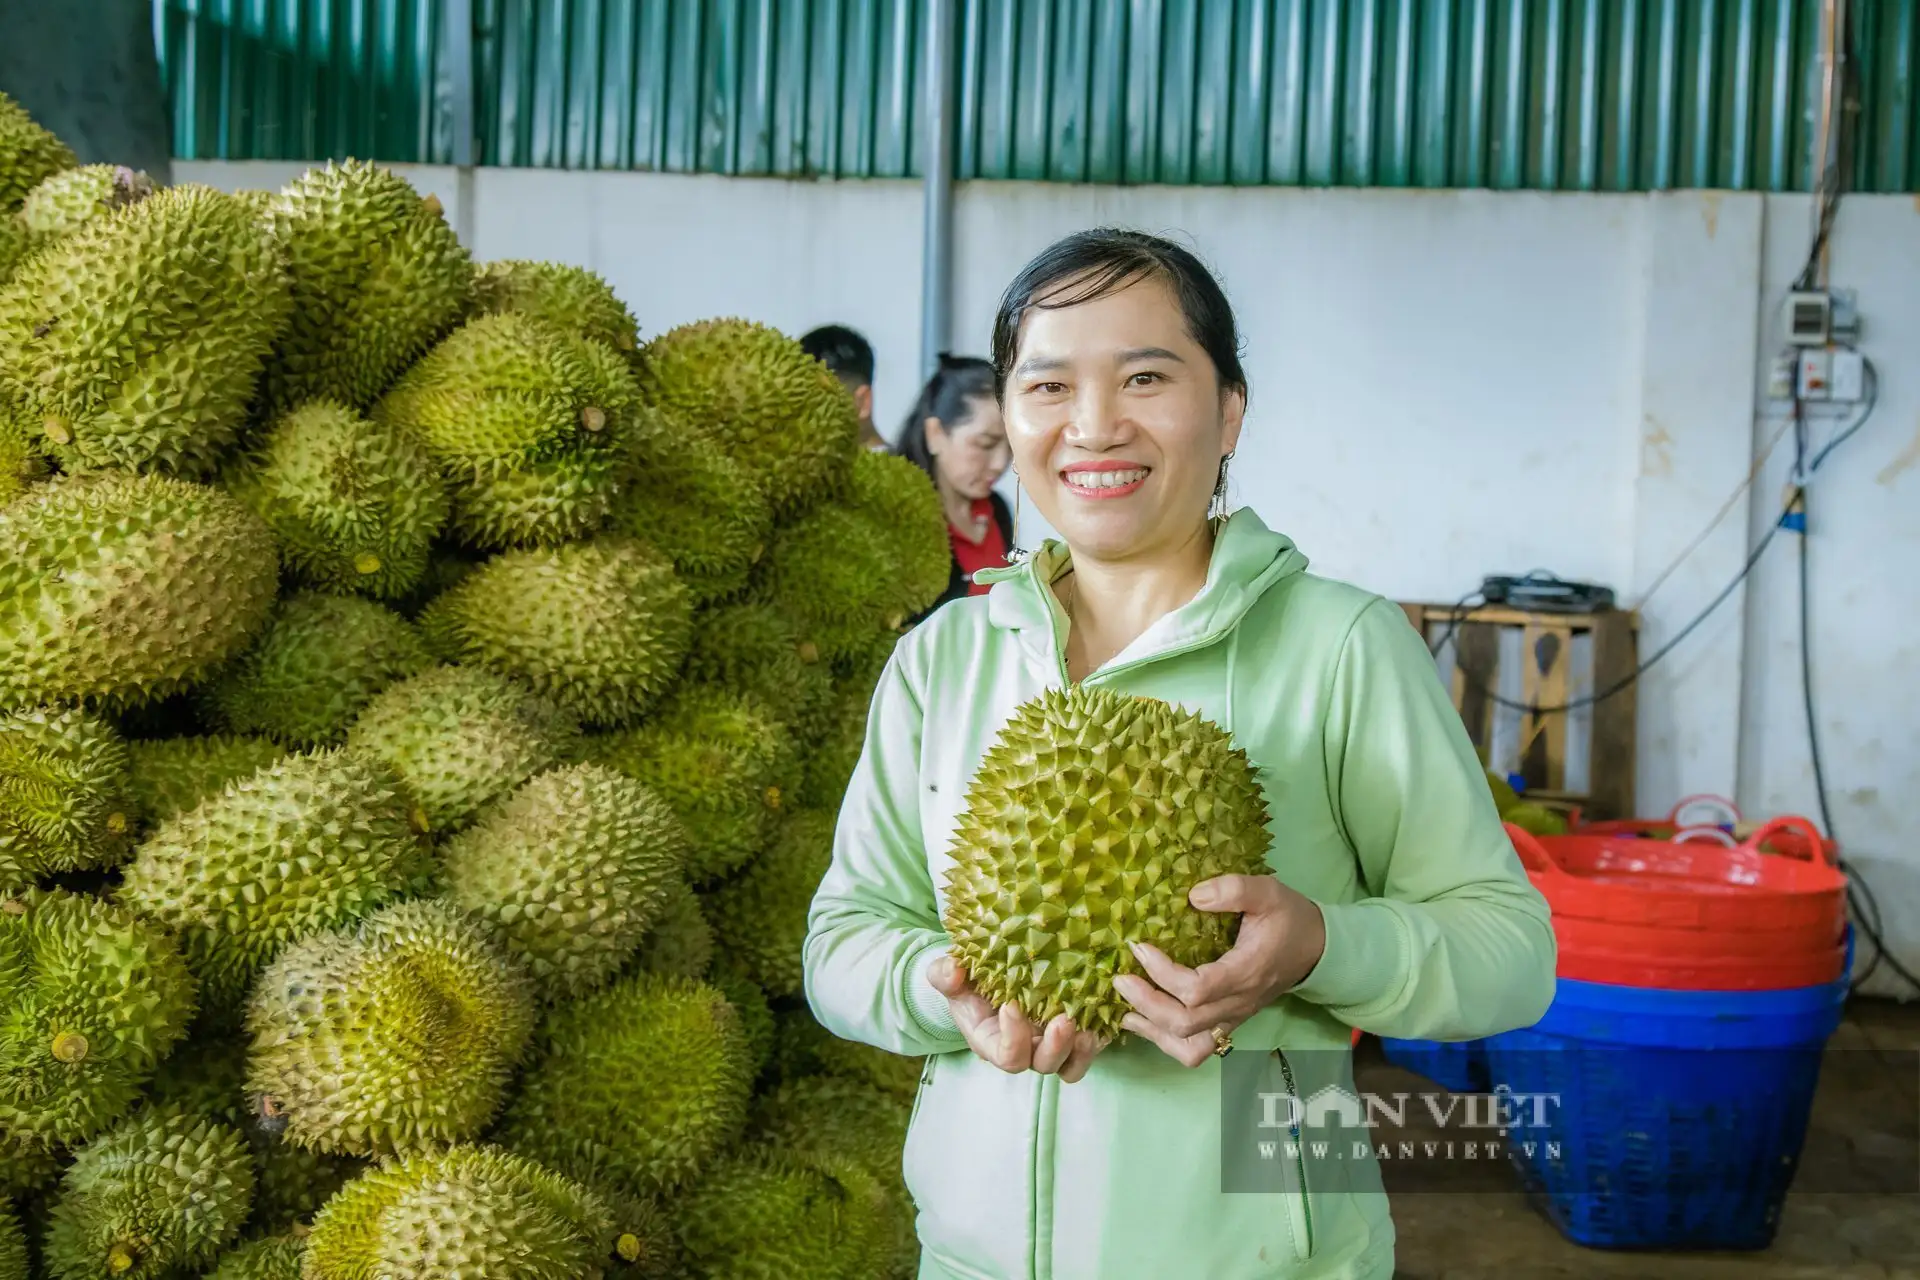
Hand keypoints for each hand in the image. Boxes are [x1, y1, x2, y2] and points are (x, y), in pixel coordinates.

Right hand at [926, 954, 1108, 1082]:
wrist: (984, 978)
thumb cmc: (965, 981)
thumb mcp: (948, 975)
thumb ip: (944, 974)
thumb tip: (953, 971)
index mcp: (993, 1042)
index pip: (1008, 1055)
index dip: (1013, 1037)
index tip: (1012, 1004)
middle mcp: (1024, 1049)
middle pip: (1044, 1065)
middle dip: (1057, 1047)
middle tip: (1064, 1019)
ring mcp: (1049, 1043)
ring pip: (1071, 1065)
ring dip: (1083, 1049)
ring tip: (1091, 1025)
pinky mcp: (1071, 1032)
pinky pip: (1089, 1048)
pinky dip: (1099, 1036)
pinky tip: (1105, 1015)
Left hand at [1114, 875, 1326, 1067]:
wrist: (1315, 948)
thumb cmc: (1289, 918)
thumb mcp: (1268, 892)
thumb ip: (1234, 889)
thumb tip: (1194, 896)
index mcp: (1246, 972)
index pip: (1197, 990)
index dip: (1162, 974)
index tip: (1140, 947)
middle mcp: (1238, 1003)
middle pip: (1186, 1022)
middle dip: (1147, 1003)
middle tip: (1120, 978)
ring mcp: (1234, 1018)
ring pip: (1190, 1046)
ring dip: (1154, 1031)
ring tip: (1125, 1008)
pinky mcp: (1229, 1022)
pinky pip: (1197, 1049)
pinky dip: (1166, 1042)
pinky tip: (1143, 1023)